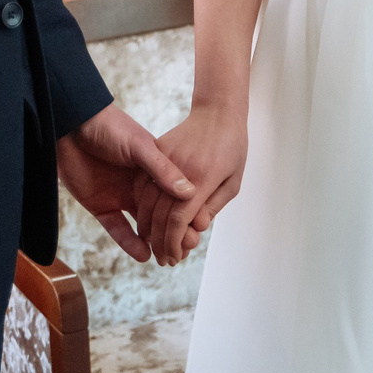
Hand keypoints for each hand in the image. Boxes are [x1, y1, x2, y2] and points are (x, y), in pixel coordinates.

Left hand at [55, 104, 194, 262]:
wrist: (71, 123)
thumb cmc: (109, 127)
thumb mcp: (140, 146)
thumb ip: (163, 169)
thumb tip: (189, 192)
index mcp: (154, 168)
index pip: (176, 195)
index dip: (188, 211)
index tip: (202, 227)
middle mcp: (140, 184)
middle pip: (162, 213)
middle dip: (175, 230)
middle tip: (189, 247)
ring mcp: (121, 195)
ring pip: (142, 224)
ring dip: (155, 241)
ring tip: (169, 256)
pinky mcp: (101, 206)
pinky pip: (118, 228)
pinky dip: (129, 242)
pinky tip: (144, 255)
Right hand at [149, 103, 247, 266]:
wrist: (218, 113)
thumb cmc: (232, 149)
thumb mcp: (232, 181)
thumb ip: (213, 207)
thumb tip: (196, 229)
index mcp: (202, 179)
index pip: (179, 220)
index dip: (174, 243)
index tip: (174, 257)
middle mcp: (180, 170)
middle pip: (160, 215)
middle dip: (160, 243)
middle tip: (164, 259)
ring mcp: (165, 159)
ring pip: (146, 201)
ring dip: (147, 228)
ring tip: (154, 245)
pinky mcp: (157, 151)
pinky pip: (142, 183)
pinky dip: (140, 205)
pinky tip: (146, 219)